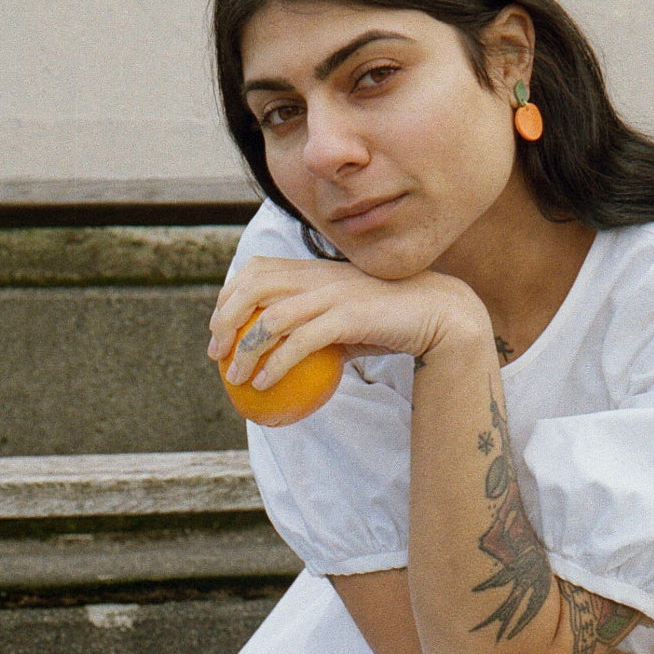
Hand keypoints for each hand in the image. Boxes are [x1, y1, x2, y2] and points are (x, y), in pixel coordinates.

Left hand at [209, 256, 488, 389]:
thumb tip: (284, 357)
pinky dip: (276, 364)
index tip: (220, 328)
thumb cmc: (391, 319)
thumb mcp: (346, 317)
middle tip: (217, 353)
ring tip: (237, 378)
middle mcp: (318, 276)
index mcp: (314, 270)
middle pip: (254, 287)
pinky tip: (264, 384)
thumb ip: (316, 327)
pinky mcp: (348, 317)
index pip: (257, 269)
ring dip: (246, 351)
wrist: (437, 313)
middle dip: (225, 318)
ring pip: (271, 318)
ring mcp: (333, 295)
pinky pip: (301, 342)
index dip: (229, 294)